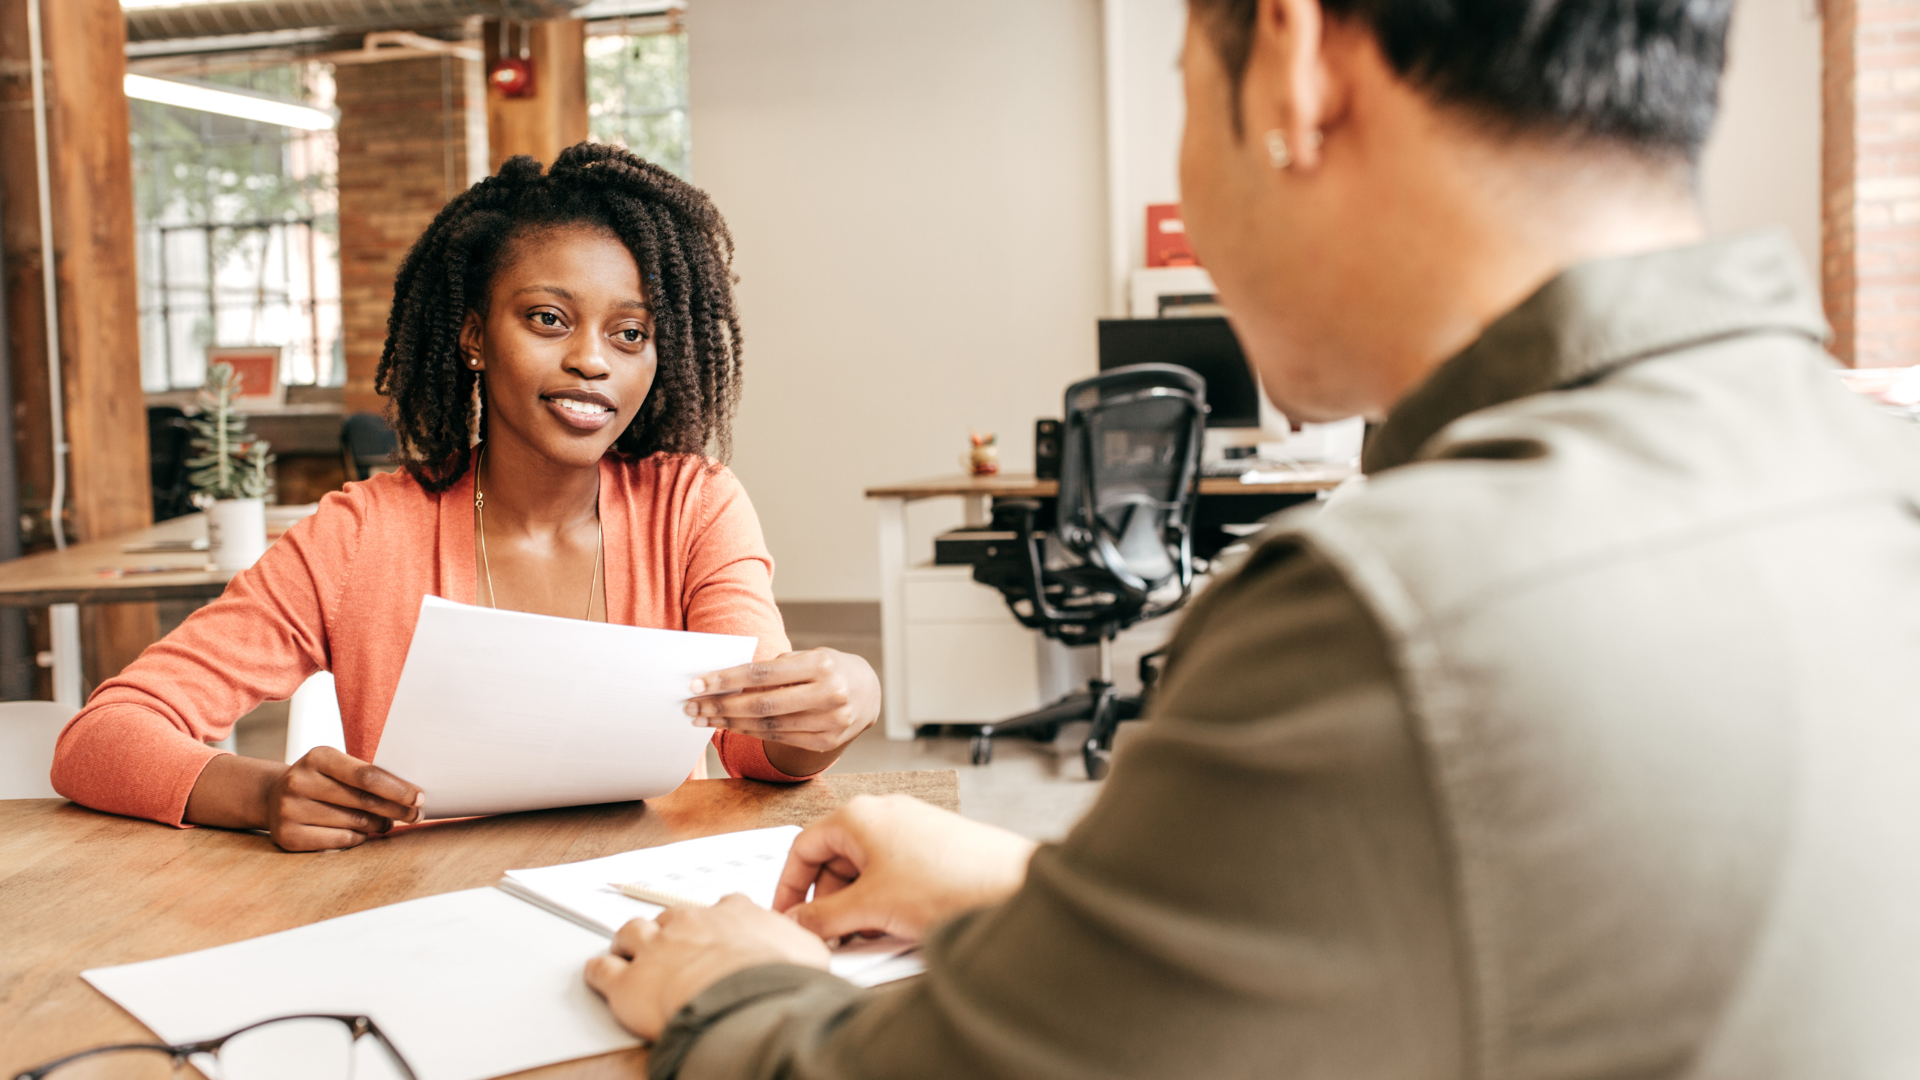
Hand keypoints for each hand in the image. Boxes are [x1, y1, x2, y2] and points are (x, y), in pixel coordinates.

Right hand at [264, 747, 422, 851]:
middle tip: (416, 815)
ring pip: (354, 823)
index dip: (397, 789)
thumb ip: (367, 776)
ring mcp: (289, 810)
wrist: (272, 796)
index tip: (420, 797)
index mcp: (318, 757)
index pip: (367, 775)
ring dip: (379, 825)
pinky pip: (340, 841)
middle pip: (363, 801)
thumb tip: (411, 796)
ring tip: (387, 822)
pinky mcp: (287, 836)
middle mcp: (299, 781)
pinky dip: (359, 838)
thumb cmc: (321, 780)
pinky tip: (363, 832)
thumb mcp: (337, 767)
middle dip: (396, 809)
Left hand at [584, 895, 830, 1040]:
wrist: (742, 997)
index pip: (723, 907)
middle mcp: (690, 922)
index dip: (717, 922)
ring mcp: (656, 947)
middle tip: (670, 944)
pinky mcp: (627, 981)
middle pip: (671, 916)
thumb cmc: (775, 977)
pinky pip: (602, 969)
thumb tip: (816, 951)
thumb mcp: (809, 954)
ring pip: (631, 932)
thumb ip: (805, 946)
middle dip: (669, 929)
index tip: (718, 930)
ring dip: (628, 941)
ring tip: (627, 948)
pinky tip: (598, 973)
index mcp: (734, 913)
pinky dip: (598, 970)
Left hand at [686, 648, 879, 754]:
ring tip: (704, 718)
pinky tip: (730, 726)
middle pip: (761, 704)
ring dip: (729, 722)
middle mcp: (828, 694)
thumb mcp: (810, 655)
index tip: (698, 683)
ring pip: (767, 725)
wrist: (870, 693)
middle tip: (692, 705)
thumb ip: (775, 668)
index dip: (727, 680)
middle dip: (721, 705)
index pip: (763, 674)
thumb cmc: (831, 668)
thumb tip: (727, 681)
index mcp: (822, 665)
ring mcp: (829, 722)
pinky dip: (751, 732)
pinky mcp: (826, 742)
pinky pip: (779, 738)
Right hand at [773, 794, 1036, 941]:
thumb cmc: (950, 882)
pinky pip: (893, 874)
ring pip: (865, 870)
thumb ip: (822, 916)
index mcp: (859, 815)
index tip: (786, 916)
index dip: (788, 886)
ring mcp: (912, 830)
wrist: (1015, 886)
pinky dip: (884, 901)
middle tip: (828, 936)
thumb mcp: (870, 907)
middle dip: (827, 901)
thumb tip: (797, 922)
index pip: (803, 846)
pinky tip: (895, 928)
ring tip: (867, 936)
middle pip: (834, 859)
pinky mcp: (935, 849)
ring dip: (857, 905)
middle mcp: (885, 815)